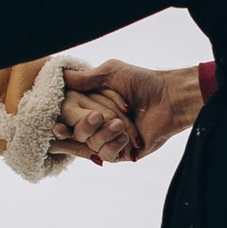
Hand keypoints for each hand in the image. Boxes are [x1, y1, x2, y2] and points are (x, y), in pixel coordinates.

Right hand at [60, 59, 202, 163]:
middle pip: (76, 132)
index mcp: (92, 104)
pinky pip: (107, 155)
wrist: (168, 98)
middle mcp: (98, 123)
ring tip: (120, 124)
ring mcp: (110, 138)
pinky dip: (114, 144)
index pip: (68, 116)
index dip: (62, 122)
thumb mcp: (110, 72)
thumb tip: (61, 76)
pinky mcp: (122, 152)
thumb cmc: (142, 81)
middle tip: (97, 117)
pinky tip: (127, 135)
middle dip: (85, 125)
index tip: (58, 125)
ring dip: (104, 134)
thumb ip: (85, 78)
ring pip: (90, 144)